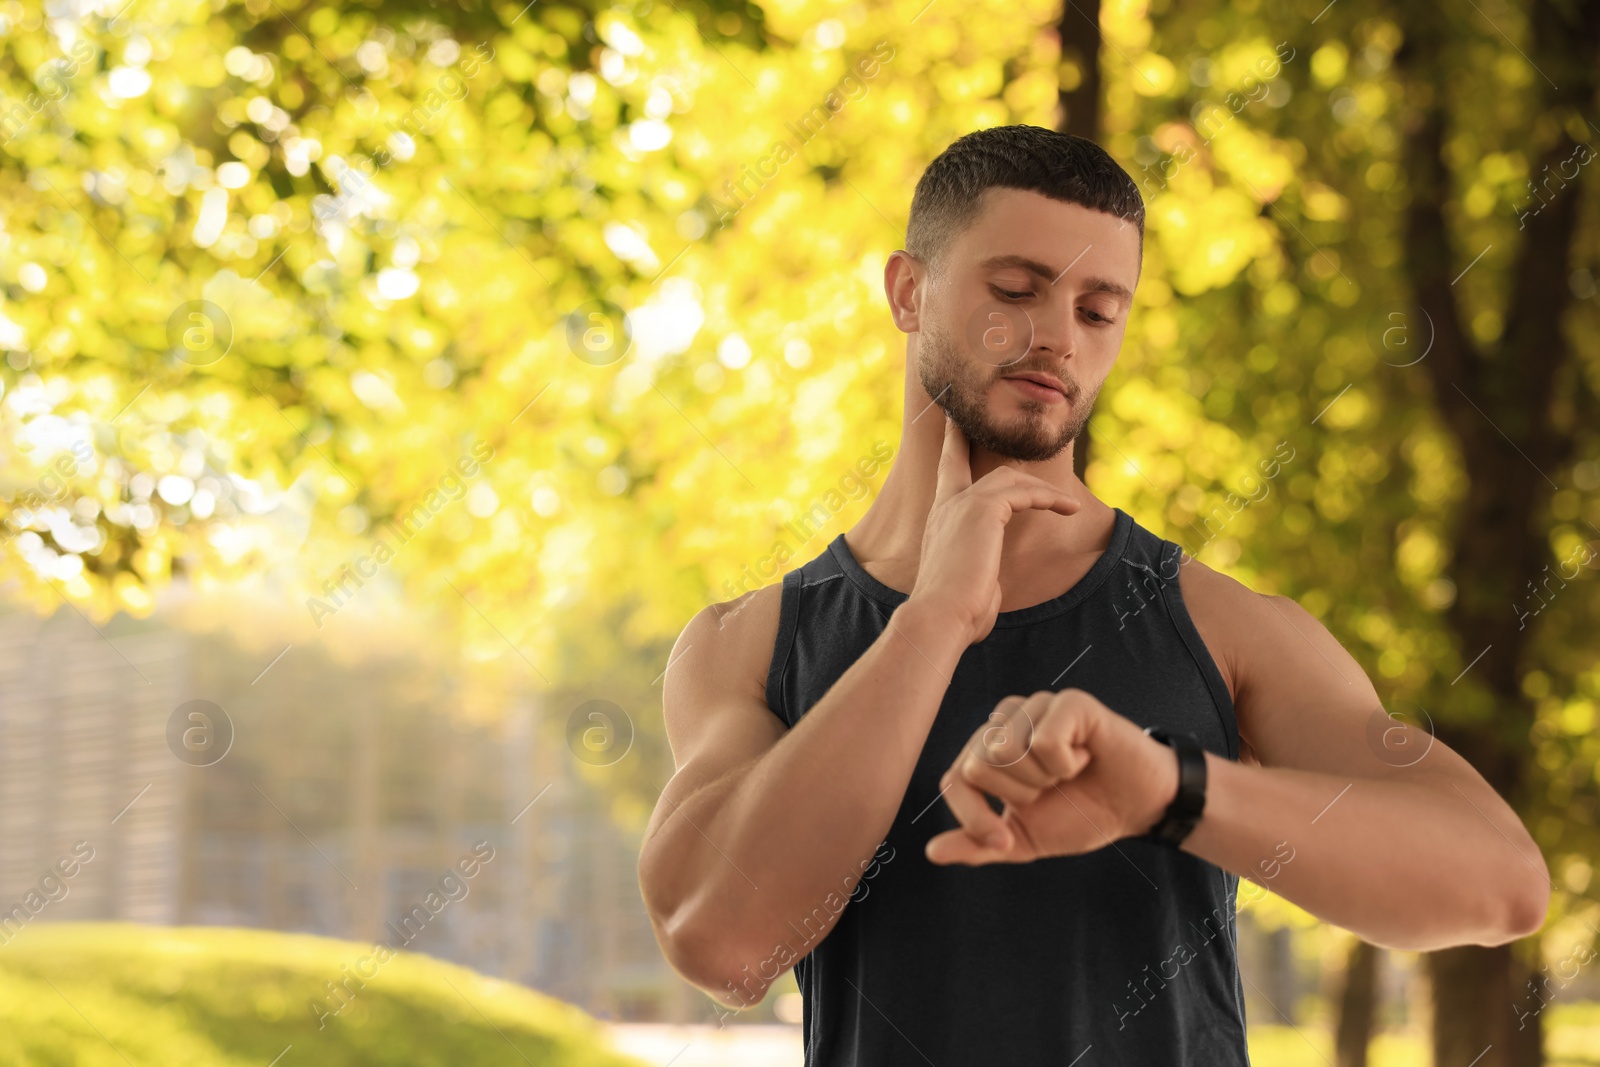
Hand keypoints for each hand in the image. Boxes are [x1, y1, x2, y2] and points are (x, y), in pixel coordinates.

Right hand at [906, 417, 1079, 644]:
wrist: (941, 613)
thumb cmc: (954, 612)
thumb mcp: (968, 585)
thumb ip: (977, 575)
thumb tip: (988, 590)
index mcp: (939, 521)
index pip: (946, 473)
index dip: (952, 446)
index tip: (955, 423)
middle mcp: (946, 506)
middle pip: (969, 461)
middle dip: (980, 443)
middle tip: (1000, 430)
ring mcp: (963, 503)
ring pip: (1007, 478)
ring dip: (1040, 488)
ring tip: (1068, 504)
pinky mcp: (984, 508)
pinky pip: (1025, 494)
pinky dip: (1050, 499)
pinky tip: (1069, 509)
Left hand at [924, 689, 1181, 865]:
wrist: (1139, 808)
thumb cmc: (1081, 814)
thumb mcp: (1024, 840)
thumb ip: (978, 844)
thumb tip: (932, 852)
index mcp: (990, 746)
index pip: (955, 778)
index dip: (975, 818)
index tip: (1005, 840)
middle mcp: (1008, 719)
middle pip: (978, 764)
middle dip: (1017, 797)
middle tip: (1051, 791)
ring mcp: (1038, 705)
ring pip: (1007, 751)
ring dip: (1044, 779)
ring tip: (1070, 771)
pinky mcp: (1070, 702)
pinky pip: (1045, 741)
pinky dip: (1068, 764)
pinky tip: (1087, 757)